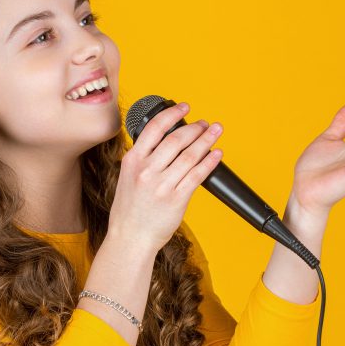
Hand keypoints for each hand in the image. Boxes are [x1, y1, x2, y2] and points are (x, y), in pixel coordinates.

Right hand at [109, 103, 224, 251]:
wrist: (130, 238)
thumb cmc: (129, 210)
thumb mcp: (127, 177)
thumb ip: (142, 159)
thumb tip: (164, 141)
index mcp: (133, 161)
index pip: (154, 128)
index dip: (172, 114)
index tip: (184, 108)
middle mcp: (147, 170)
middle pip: (176, 139)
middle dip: (195, 128)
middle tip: (205, 124)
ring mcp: (162, 185)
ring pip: (190, 155)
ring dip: (206, 140)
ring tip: (215, 132)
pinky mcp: (176, 199)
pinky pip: (197, 175)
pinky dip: (209, 162)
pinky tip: (217, 154)